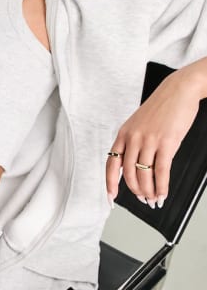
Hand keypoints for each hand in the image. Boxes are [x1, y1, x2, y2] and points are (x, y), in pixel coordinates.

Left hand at [106, 69, 200, 208]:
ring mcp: (149, 140)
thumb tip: (132, 166)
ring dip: (149, 191)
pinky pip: (161, 171)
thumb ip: (133, 142)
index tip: (111, 197)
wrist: (178, 90)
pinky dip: (161, 186)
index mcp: (124, 133)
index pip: (111, 163)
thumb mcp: (138, 123)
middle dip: (135, 190)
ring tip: (153, 198)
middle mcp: (133, 138)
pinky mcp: (167, 143)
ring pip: (144, 175)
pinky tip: (163, 193)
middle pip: (128, 173)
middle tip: (142, 199)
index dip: (110, 182)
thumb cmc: (161, 108)